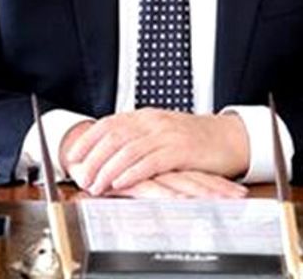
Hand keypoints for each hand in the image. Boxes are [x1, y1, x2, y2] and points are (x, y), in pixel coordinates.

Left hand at [63, 109, 249, 194]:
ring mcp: (167, 135)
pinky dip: (132, 173)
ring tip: (96, 185)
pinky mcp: (180, 150)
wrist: (229, 138)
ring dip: (108, 169)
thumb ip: (140, 140)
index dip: (88, 139)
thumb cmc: (196, 141)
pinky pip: (150, 162)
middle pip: (114, 137)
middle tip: (81, 177)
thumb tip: (111, 154)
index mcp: (146, 116)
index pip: (109, 123)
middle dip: (93, 159)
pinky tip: (120, 183)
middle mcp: (153, 122)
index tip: (73, 156)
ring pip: (128, 150)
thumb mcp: (163, 134)